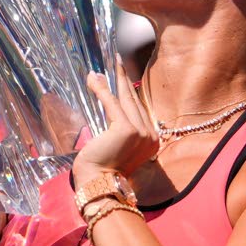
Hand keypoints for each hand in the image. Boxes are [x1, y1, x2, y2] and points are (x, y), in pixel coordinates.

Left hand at [73, 59, 158, 188]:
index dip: (129, 91)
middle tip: (117, 61)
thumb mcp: (117, 148)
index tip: (123, 77)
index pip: (139, 110)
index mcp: (152, 141)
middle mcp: (150, 135)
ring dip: (114, 80)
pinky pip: (112, 103)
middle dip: (124, 79)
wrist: (99, 185)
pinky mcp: (126, 129)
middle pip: (134, 101)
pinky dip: (102, 90)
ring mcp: (141, 132)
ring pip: (125, 99)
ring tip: (108, 64)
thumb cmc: (103, 170)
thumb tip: (111, 106)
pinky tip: (94, 78)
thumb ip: (121, 130)